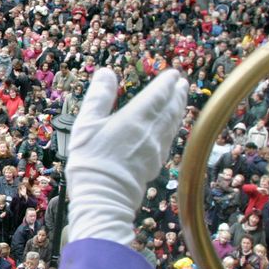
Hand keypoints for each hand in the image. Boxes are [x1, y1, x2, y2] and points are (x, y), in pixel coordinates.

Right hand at [66, 69, 187, 244]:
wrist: (103, 196)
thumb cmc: (91, 160)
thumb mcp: (86, 124)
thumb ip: (98, 97)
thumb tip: (106, 72)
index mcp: (135, 118)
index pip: (157, 95)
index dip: (166, 83)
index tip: (173, 74)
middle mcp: (151, 131)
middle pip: (170, 109)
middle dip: (177, 94)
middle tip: (182, 83)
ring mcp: (156, 149)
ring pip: (172, 124)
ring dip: (178, 109)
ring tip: (181, 100)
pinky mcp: (155, 163)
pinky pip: (169, 139)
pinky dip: (173, 127)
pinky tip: (171, 128)